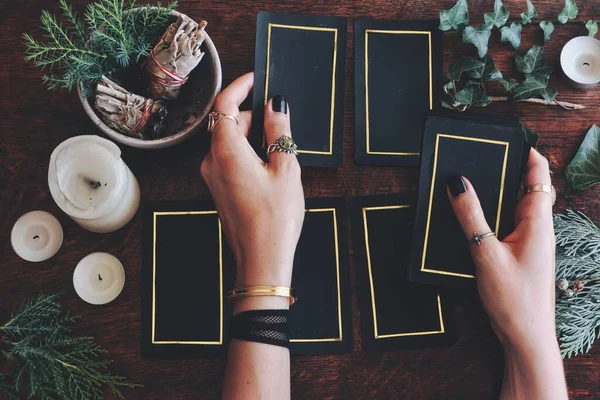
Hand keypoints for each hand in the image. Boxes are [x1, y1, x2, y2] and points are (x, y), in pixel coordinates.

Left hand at [200, 73, 304, 309]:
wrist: (262, 259)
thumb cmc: (274, 219)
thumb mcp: (285, 168)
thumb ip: (279, 132)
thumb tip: (275, 106)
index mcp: (226, 152)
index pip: (223, 105)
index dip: (240, 87)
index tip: (256, 79)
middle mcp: (212, 162)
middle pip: (226, 123)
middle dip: (251, 116)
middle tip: (278, 119)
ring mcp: (213, 177)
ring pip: (229, 142)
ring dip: (251, 136)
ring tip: (279, 149)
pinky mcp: (219, 189)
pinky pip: (229, 159)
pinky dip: (247, 152)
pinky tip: (269, 165)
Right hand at [448, 148, 566, 398]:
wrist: (526, 337)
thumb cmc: (514, 299)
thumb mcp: (485, 253)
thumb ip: (470, 216)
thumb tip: (457, 182)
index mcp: (537, 222)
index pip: (539, 176)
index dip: (528, 153)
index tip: (507, 137)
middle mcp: (537, 228)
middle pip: (528, 187)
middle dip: (508, 169)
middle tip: (483, 155)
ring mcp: (529, 242)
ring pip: (515, 207)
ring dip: (499, 193)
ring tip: (474, 180)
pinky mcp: (518, 255)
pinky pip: (507, 225)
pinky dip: (493, 214)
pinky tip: (474, 217)